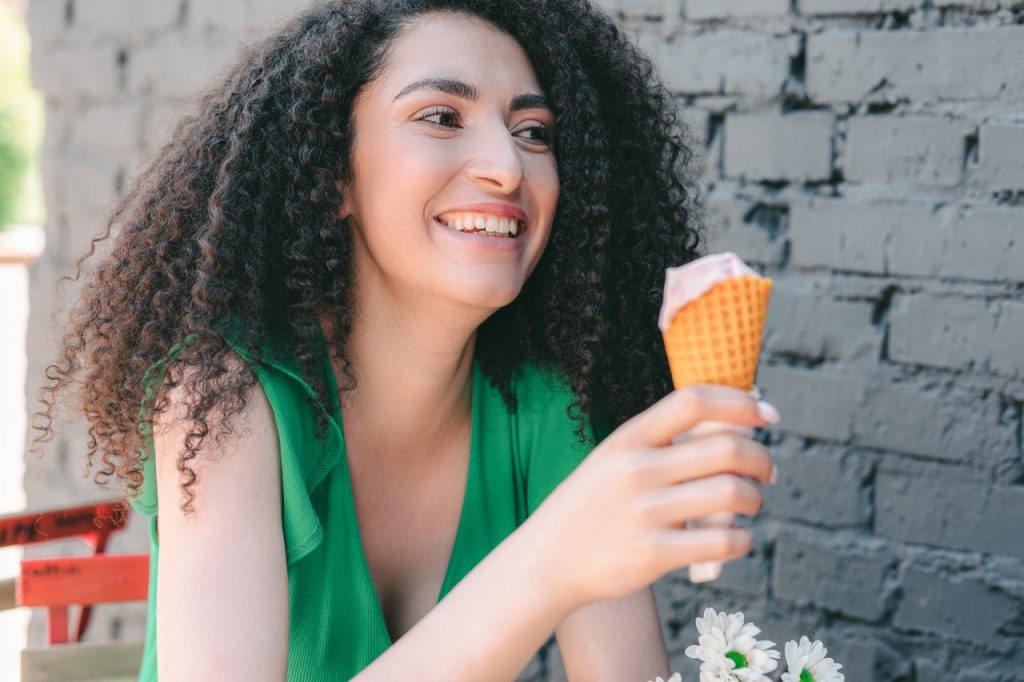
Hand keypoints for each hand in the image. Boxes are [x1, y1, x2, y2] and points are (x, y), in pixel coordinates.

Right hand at [524, 385, 777, 609]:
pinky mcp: (654, 554)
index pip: (693, 401)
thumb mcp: (612, 460)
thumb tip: (732, 428)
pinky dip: (743, 540)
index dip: (739, 402)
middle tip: (768, 473)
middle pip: (727, 448)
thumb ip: (659, 443)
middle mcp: (637, 470)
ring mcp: (645, 513)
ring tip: (751, 505)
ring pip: (733, 493)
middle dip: (761, 459)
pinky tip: (737, 540)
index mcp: (627, 439)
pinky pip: (723, 542)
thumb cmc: (590, 507)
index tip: (768, 414)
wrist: (547, 561)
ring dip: (755, 499)